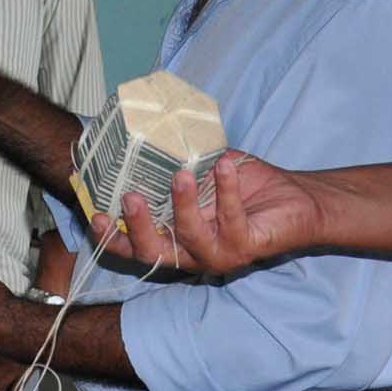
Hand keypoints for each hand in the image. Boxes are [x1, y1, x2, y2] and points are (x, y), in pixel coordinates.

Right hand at [86, 151, 325, 273]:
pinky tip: (224, 166)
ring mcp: (219, 254)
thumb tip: (140, 136)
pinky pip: (231, 220)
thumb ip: (171, 162)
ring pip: (191, 237)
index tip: (95, 212)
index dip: (111, 236)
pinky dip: (226, 191)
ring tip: (181, 174)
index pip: (135, 247)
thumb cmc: (242, 184)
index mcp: (175, 239)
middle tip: (130, 197)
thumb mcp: (199, 170)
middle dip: (138, 227)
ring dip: (183, 205)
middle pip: (154, 253)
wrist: (296, 197)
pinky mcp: (247, 248)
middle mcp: (193, 253)